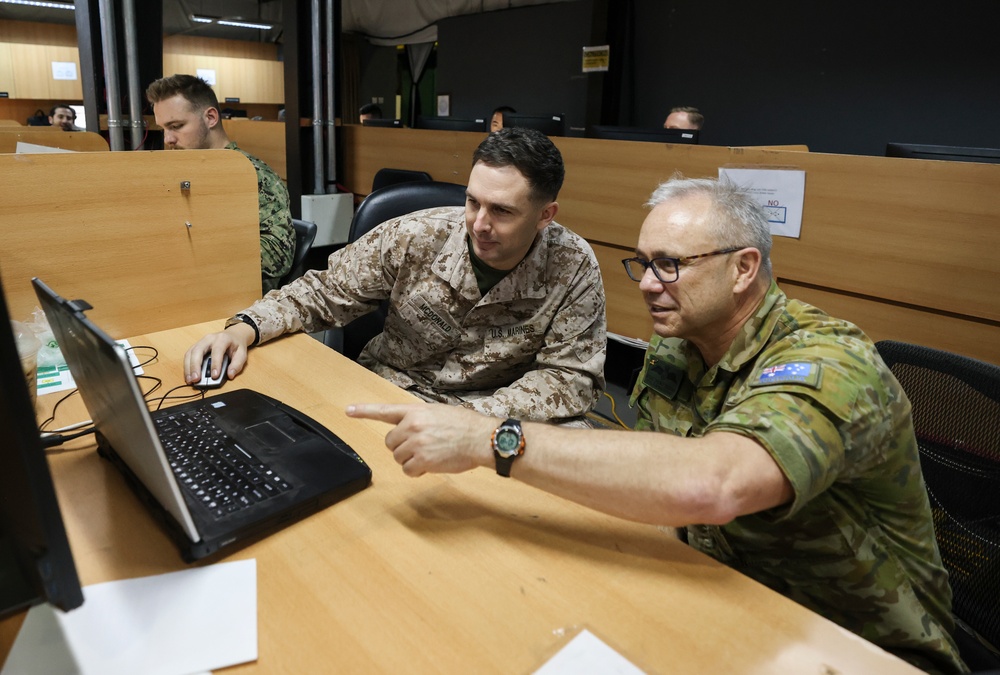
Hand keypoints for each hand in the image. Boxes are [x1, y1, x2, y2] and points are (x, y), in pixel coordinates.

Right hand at [182, 323, 254, 383]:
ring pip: (190, 353)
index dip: (215, 364)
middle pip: (198, 351)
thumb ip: (237, 364)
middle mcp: (209, 338)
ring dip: (188, 368)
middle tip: (196, 379)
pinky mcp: (196, 346)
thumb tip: (230, 375)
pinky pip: (188, 355)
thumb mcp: (243, 353)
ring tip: (190, 380)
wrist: (233, 335)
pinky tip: (188, 376)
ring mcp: (201, 341)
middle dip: (195, 366)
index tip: (214, 376)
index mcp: (222, 339)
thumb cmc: (237, 345)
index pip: (217, 351)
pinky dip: (187, 366)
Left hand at [347, 403, 497, 475]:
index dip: (364, 411)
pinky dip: (418, 471)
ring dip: (411, 460)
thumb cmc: (465, 426)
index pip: (385, 410)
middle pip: (390, 442)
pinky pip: (408, 470)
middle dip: (402, 447)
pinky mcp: (422, 460)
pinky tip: (432, 465)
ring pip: (398, 457)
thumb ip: (420, 419)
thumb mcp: (439, 413)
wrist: (481, 438)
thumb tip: (410, 430)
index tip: (348, 411)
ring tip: (431, 454)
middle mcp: (412, 426)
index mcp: (416, 411)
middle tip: (422, 447)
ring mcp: (416, 443)